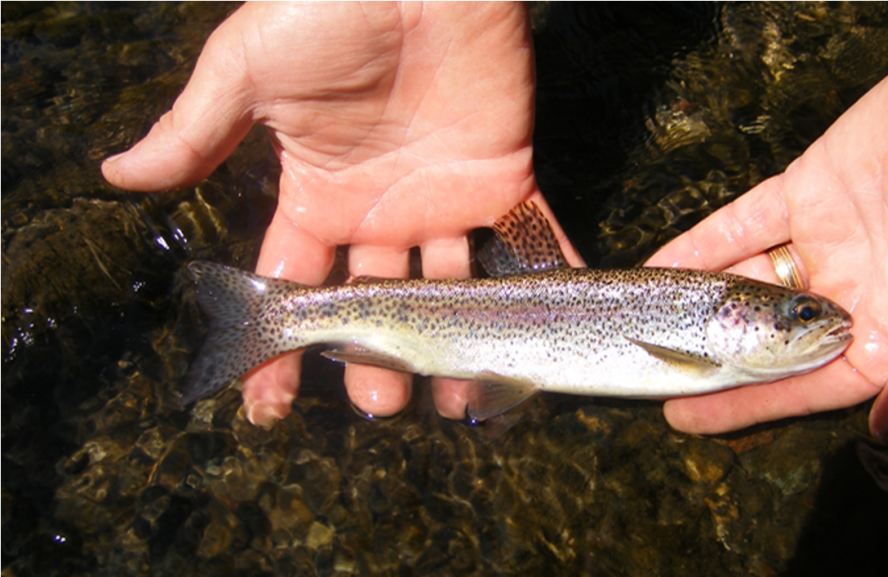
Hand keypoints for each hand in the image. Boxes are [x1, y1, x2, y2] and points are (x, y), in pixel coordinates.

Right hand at [102, 2, 581, 424]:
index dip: (280, 346)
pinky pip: (530, 239)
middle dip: (375, 359)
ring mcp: (443, 200)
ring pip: (452, 292)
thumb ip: (196, 133)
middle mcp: (380, 212)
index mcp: (317, 196)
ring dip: (458, 346)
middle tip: (378, 402)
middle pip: (378, 305)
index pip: (294, 286)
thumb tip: (118, 175)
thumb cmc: (325, 10)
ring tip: (454, 399)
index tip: (268, 405)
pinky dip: (544, 279)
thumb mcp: (246, 71)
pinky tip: (543, 336)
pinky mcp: (503, 179)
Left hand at [648, 10, 887, 441]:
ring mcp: (831, 238)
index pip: (804, 385)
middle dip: (707, 354)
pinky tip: (660, 265)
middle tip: (647, 370)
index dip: (745, 404)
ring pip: (745, 279)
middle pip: (761, 336)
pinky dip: (702, 243)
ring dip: (694, 300)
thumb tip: (885, 427)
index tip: (685, 419)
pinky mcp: (815, 185)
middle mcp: (854, 293)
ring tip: (639, 321)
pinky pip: (745, 221)